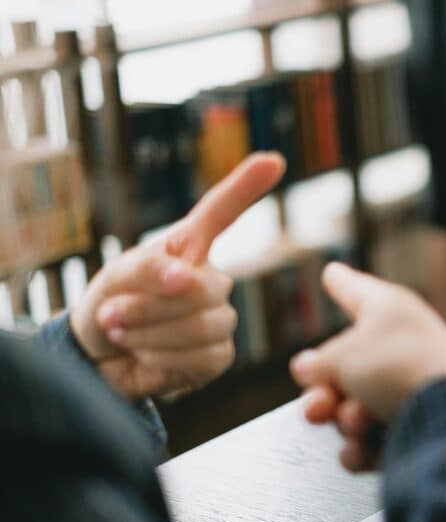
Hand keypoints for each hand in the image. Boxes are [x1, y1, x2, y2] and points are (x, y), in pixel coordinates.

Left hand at [71, 152, 285, 399]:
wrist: (98, 360)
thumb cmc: (109, 306)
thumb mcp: (115, 277)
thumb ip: (148, 268)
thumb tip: (184, 276)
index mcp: (188, 249)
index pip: (221, 214)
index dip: (245, 187)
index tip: (272, 160)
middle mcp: (211, 281)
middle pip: (205, 288)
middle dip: (150, 306)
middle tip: (112, 314)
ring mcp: (218, 319)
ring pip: (203, 326)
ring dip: (149, 334)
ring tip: (122, 334)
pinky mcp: (217, 357)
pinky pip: (201, 358)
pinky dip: (162, 360)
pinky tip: (146, 357)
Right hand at [290, 263, 445, 471]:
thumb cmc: (401, 368)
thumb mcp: (343, 355)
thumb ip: (319, 362)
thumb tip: (309, 368)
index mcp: (389, 311)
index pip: (355, 290)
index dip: (340, 282)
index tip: (332, 273)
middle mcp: (401, 346)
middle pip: (345, 367)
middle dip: (324, 392)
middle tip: (319, 404)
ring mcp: (409, 388)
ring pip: (355, 407)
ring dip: (346, 421)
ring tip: (357, 421)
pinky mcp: (416, 427)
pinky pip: (373, 440)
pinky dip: (364, 448)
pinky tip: (362, 449)